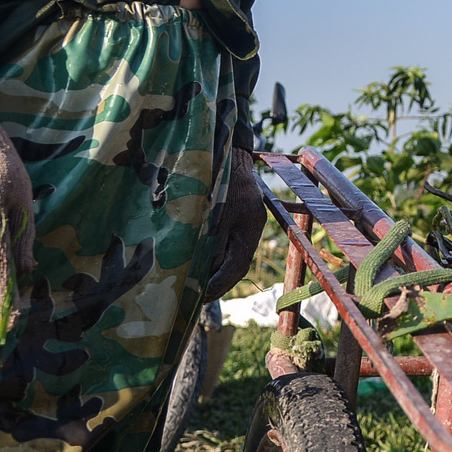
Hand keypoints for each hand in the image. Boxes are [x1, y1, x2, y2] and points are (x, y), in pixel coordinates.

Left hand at [205, 154, 267, 300]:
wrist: (229, 152)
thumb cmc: (219, 180)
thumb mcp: (214, 212)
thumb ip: (214, 241)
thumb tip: (209, 271)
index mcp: (250, 227)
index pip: (237, 266)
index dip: (220, 285)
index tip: (201, 297)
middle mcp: (252, 227)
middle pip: (239, 264)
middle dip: (220, 283)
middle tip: (199, 298)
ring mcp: (249, 222)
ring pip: (236, 255)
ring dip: (220, 272)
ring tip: (201, 287)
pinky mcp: (242, 216)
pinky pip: (232, 244)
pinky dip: (220, 257)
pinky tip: (207, 264)